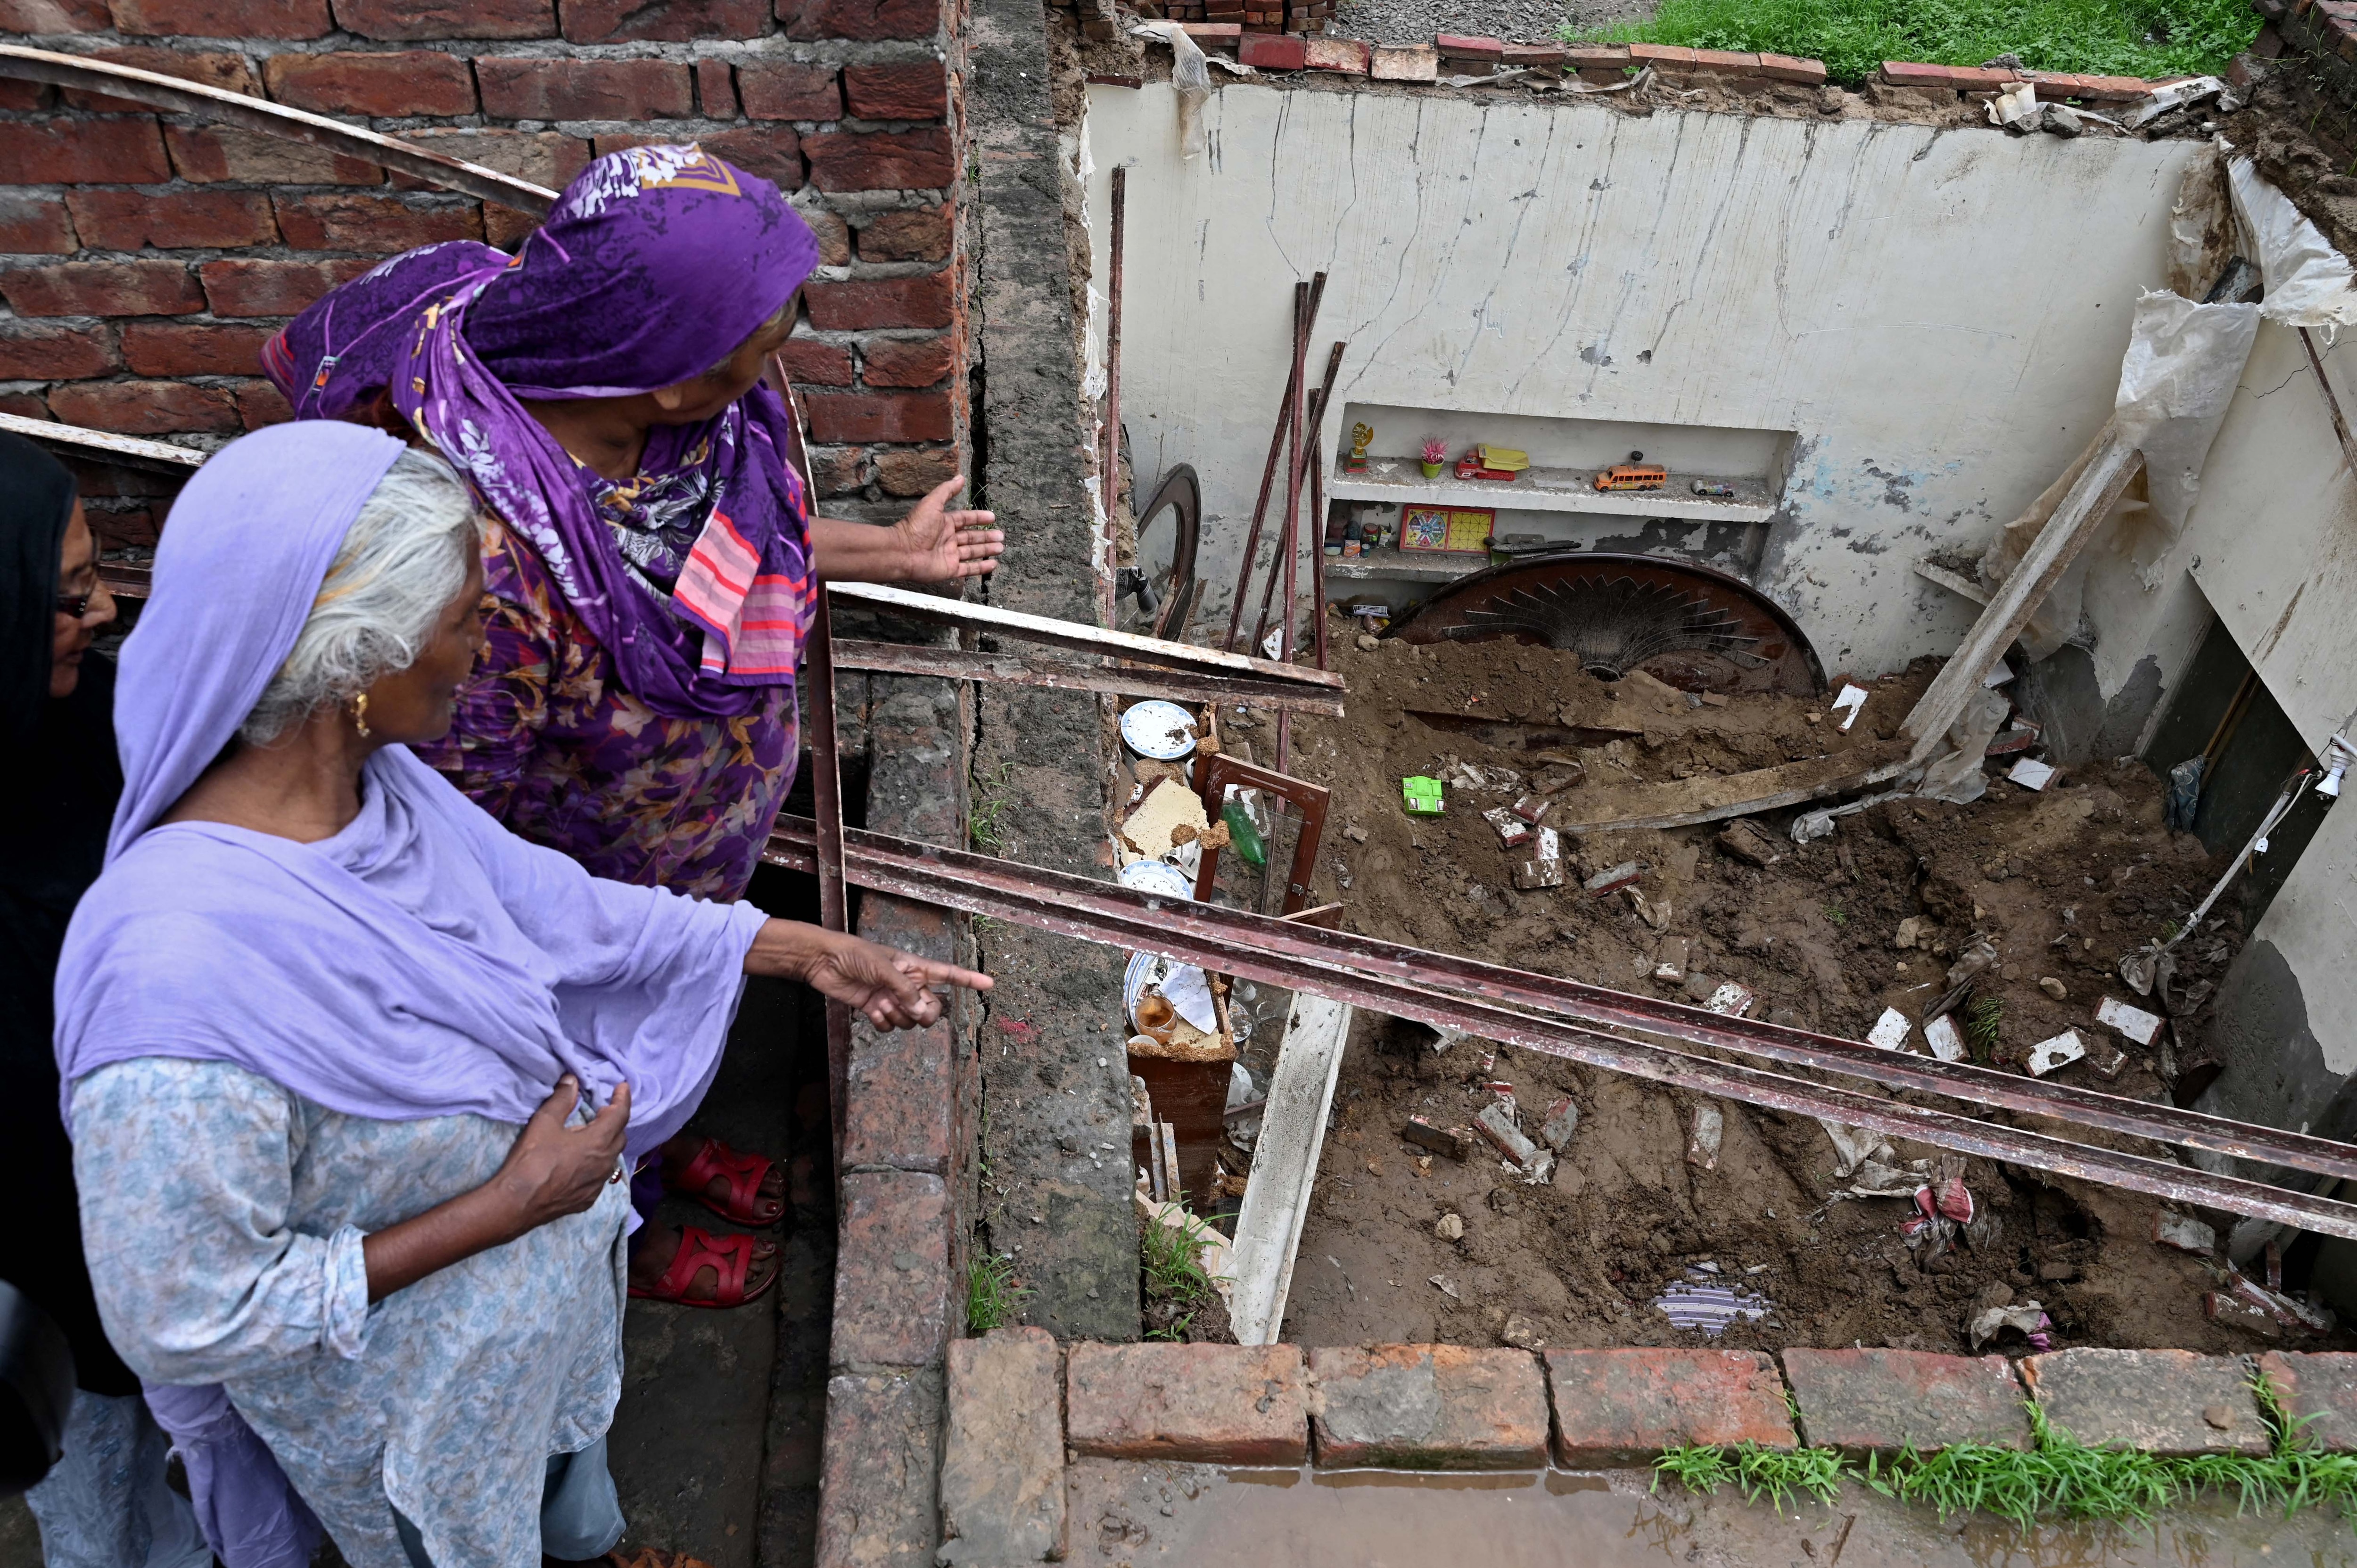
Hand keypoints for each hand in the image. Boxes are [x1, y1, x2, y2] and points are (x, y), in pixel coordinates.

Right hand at [485, 1076, 630, 1239]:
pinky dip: (595, 1165)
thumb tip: (572, 1080)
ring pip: (610, 1159)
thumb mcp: (544, 1122)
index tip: (622, 1087)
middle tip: (601, 1111)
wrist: (517, 1203)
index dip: (623, 1098)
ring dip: (605, 1144)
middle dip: (614, 1121)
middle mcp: (604, 1164)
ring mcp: (597, 1185)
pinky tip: (581, 1164)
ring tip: (590, 1136)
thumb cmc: (532, 1160)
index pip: (620, 1115)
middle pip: (619, 1137)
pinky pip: (598, 1178)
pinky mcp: (586, 1200)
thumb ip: (561, 1099)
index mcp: (598, 1142)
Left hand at [804, 930, 992, 1029]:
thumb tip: (921, 1013)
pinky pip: (890, 1027)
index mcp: (914, 967)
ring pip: (910, 1021)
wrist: (824, 962)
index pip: (948, 974)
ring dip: (898, 1017)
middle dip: (924, 1014)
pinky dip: (882, 1023)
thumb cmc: (855, 955)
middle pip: (932, 1008)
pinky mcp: (876, 1010)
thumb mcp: (883, 967)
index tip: (990, 984)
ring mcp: (892, 998)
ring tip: (880, 1003)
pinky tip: (871, 1010)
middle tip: (912, 1010)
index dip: (969, 979)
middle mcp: (907, 984)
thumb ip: (904, 990)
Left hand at [892, 477, 1002, 582]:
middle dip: (987, 536)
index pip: (965, 519)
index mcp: (944, 523)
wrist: (902, 551)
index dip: (978, 518)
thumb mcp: (932, 503)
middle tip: (1001, 536)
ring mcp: (949, 555)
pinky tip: (993, 564)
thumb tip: (960, 477)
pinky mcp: (949, 570)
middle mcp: (948, 539)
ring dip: (986, 549)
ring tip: (1000, 547)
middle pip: (972, 537)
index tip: (992, 517)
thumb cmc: (915, 526)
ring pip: (972, 552)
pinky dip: (981, 568)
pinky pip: (968, 569)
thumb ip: (947, 491)